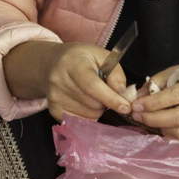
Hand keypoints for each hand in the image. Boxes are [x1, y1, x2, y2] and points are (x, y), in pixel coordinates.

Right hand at [4, 41, 130, 121]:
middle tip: (105, 91)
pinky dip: (89, 115)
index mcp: (73, 64)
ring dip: (98, 109)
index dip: (111, 98)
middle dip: (106, 101)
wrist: (52, 63)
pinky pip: (81, 122)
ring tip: (92, 94)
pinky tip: (85, 102)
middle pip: (93, 103)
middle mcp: (60, 81)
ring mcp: (55, 97)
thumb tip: (123, 95)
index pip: (92, 86)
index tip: (126, 107)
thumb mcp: (102, 56)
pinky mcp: (54, 110)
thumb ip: (116, 74)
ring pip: (89, 115)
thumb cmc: (81, 58)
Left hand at [130, 60, 178, 141]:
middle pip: (178, 118)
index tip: (137, 105)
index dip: (153, 103)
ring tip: (151, 121)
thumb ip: (163, 79)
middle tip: (139, 116)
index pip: (175, 96)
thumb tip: (141, 95)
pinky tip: (165, 128)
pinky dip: (173, 136)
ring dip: (161, 129)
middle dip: (153, 119)